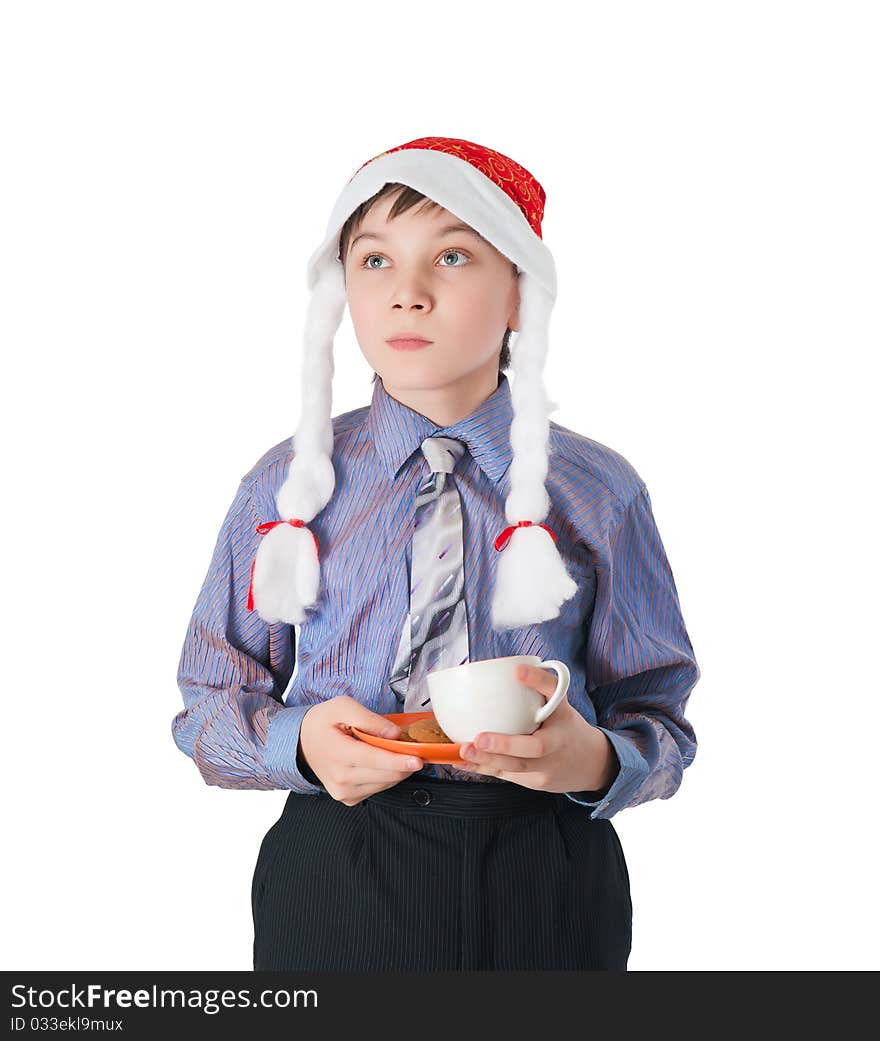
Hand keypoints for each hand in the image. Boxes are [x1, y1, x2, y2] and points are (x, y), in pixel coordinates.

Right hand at [298, 696, 423, 806]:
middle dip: (404, 763)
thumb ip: (370, 719)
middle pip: (385, 775)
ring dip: (396, 770)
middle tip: (414, 749)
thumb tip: (394, 734)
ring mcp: (343, 792)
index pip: (375, 760)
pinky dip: (385, 777)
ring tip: (394, 752)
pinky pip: (378, 790)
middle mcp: (341, 778)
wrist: (301, 742)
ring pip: (385, 784)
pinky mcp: (348, 798)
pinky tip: (380, 763)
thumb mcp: (343, 706)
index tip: (418, 759)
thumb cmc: (322, 723)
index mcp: (338, 754)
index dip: (400, 760)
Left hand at [454, 663, 618, 794]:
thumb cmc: (567, 727)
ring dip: (487, 761)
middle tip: (478, 739)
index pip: (555, 697)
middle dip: (505, 746)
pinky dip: (483, 769)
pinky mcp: (534, 783)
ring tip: (464, 752)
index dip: (538, 683)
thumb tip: (515, 669)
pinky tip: (461, 763)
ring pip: (516, 768)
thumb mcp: (561, 703)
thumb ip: (542, 684)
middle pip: (533, 749)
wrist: (589, 764)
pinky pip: (507, 775)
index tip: (518, 672)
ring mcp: (546, 770)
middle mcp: (557, 748)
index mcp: (563, 721)